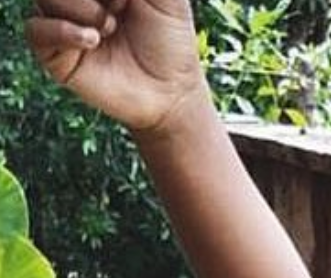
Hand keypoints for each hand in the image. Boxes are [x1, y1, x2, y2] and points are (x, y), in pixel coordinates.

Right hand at [26, 0, 206, 134]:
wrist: (171, 93)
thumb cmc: (170, 41)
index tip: (125, 1)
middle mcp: (75, 0)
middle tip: (120, 6)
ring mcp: (62, 23)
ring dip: (83, 9)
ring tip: (110, 27)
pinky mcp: (56, 55)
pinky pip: (36, 30)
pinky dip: (61, 30)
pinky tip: (92, 40)